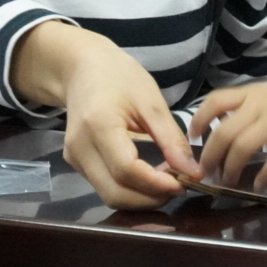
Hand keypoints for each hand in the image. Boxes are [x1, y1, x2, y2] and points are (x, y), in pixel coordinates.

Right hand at [13, 21, 200, 209]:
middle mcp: (80, 147)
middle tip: (180, 185)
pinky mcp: (75, 163)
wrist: (82, 69)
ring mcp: (74, 158)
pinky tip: (148, 176)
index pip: (127, 170)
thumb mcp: (151, 101)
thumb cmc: (119, 77)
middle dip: (150, 198)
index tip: (185, 183)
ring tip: (166, 181)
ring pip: (109, 195)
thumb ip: (171, 139)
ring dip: (141, 197)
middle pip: (115, 193)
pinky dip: (129, 189)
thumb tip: (193, 173)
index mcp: (98, 125)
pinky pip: (104, 187)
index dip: (157, 184)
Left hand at [189, 71, 266, 189]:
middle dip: (211, 155)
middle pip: (225, 132)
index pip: (215, 101)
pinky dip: (263, 176)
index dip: (199, 119)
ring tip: (227, 182)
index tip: (193, 137)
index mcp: (248, 94)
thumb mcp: (263, 97)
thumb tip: (215, 137)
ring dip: (231, 168)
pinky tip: (258, 185)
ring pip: (243, 147)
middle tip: (206, 171)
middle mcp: (258, 107)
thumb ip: (241, 111)